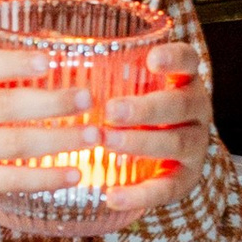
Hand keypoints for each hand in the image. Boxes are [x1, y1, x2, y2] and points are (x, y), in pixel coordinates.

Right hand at [0, 49, 106, 211]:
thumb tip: (54, 43)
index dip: (15, 63)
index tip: (50, 62)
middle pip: (5, 106)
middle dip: (51, 103)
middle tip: (86, 99)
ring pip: (14, 143)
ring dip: (58, 139)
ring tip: (93, 136)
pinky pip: (11, 179)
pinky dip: (45, 178)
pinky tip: (74, 173)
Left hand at [96, 42, 211, 221]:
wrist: (161, 156)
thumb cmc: (131, 109)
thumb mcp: (123, 84)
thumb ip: (96, 67)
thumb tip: (46, 45)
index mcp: (182, 79)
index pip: (187, 61)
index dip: (174, 59)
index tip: (151, 60)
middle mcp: (195, 109)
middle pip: (180, 104)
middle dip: (145, 108)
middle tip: (111, 110)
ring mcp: (194, 145)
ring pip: (176, 143)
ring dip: (141, 142)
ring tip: (107, 142)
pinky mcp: (185, 179)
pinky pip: (166, 188)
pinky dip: (140, 194)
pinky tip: (112, 196)